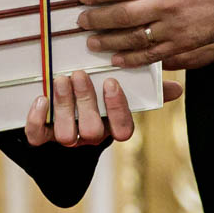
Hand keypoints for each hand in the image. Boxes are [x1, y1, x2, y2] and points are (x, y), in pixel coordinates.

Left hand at [21, 71, 184, 145]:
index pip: (122, 130)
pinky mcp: (41, 136)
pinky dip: (36, 119)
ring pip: (65, 134)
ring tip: (61, 80)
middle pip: (91, 131)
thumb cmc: (100, 97)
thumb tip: (177, 88)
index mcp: (111, 127)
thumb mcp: (124, 92)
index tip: (111, 82)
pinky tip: (40, 97)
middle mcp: (90, 136)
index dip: (117, 109)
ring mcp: (66, 137)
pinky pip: (37, 137)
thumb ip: (149, 91)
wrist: (61, 114)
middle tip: (79, 74)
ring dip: (63, 106)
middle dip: (85, 102)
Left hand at [77, 0, 213, 68]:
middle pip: (124, 15)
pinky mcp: (185, 43)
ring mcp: (176, 27)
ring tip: (92, 41)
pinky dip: (134, 58)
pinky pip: (154, 55)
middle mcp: (168, 4)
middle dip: (98, 19)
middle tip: (80, 21)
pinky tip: (118, 58)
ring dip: (110, 41)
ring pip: (135, 38)